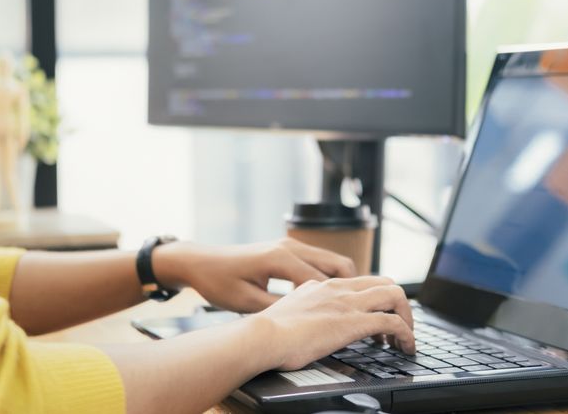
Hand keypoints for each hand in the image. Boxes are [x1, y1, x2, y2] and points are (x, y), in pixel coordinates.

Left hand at [154, 237, 356, 311]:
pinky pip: (320, 260)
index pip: (324, 282)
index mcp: (281, 259)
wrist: (201, 261)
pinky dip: (331, 276)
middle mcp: (290, 247)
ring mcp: (289, 245)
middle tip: (366, 311)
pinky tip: (332, 297)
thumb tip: (305, 322)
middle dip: (355, 287)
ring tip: (354, 306)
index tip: (360, 319)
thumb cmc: (219, 283)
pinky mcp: (286, 249)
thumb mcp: (246, 303)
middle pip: (338, 264)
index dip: (343, 302)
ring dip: (345, 281)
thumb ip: (277, 309)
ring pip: (332, 260)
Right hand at [256, 276, 415, 370]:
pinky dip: (406, 334)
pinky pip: (392, 323)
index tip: (377, 319)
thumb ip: (305, 309)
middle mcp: (339, 288)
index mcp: (323, 285)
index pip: (361, 282)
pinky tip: (406, 347)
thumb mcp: (291, 311)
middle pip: (384, 282)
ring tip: (405, 339)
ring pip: (394, 295)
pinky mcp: (354, 322)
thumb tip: (309, 321)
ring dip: (406, 317)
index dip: (376, 299)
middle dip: (398, 304)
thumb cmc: (269, 331)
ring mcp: (347, 303)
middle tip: (397, 328)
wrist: (263, 336)